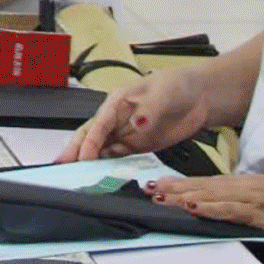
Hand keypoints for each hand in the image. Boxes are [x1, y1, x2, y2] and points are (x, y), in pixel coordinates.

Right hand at [57, 66, 215, 162]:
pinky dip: (107, 167)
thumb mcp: (163, 93)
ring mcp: (127, 133)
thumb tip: (136, 123)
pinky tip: (100, 177)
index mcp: (117, 102)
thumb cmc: (178, 86)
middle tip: (62, 168)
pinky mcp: (138, 145)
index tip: (83, 157)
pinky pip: (118, 158)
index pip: (98, 124)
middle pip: (92, 137)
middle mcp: (117, 119)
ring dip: (89, 162)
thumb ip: (149, 110)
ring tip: (77, 178)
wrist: (200, 97)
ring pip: (102, 149)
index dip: (89, 142)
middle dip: (76, 152)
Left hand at [146, 173, 263, 238]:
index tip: (159, 184)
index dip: (182, 184)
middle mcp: (244, 188)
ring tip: (160, 195)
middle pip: (203, 187)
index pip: (207, 183)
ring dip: (184, 196)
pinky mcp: (262, 212)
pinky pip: (232, 210)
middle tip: (147, 189)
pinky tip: (194, 207)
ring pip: (212, 196)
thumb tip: (226, 206)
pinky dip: (212, 208)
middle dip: (175, 189)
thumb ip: (249, 200)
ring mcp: (252, 199)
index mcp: (246, 184)